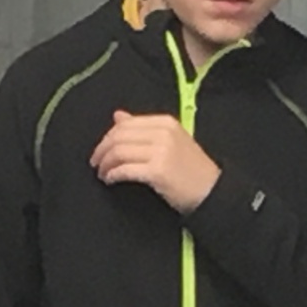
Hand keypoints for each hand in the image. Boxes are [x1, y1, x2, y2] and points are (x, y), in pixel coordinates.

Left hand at [91, 109, 222, 212]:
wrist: (210, 190)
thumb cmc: (189, 168)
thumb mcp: (169, 140)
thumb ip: (142, 128)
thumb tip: (118, 116)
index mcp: (165, 122)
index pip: (126, 124)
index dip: (107, 137)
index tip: (100, 151)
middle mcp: (163, 132)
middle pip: (119, 136)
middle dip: (102, 150)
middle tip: (95, 164)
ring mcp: (161, 151)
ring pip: (119, 152)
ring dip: (105, 164)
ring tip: (103, 174)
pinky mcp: (157, 171)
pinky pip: (125, 170)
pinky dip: (113, 175)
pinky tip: (110, 180)